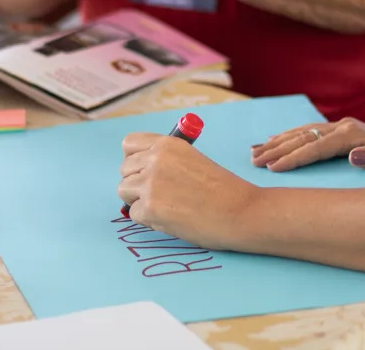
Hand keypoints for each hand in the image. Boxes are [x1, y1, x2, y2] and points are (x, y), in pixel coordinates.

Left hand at [118, 132, 257, 248]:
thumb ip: (166, 160)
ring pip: (124, 191)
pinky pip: (133, 214)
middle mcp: (155, 159)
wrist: (241, 211)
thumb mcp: (193, 160)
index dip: (134, 159)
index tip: (143, 170)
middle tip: (160, 195)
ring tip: (167, 206)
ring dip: (139, 201)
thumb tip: (139, 171)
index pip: (129, 144)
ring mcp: (150, 183)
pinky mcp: (149, 208)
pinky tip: (172, 218)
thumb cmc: (222, 189)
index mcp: (167, 144)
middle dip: (136, 183)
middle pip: (124, 170)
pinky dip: (148, 220)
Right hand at [251, 117, 364, 179]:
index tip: (272, 169)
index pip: (315, 146)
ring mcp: (340, 128)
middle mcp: (343, 127)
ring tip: (254, 152)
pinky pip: (307, 134)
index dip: (293, 157)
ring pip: (301, 133)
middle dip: (277, 149)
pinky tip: (273, 142)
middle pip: (303, 137)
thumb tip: (352, 155)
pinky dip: (288, 138)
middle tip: (253, 162)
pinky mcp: (340, 132)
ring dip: (277, 142)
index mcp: (352, 134)